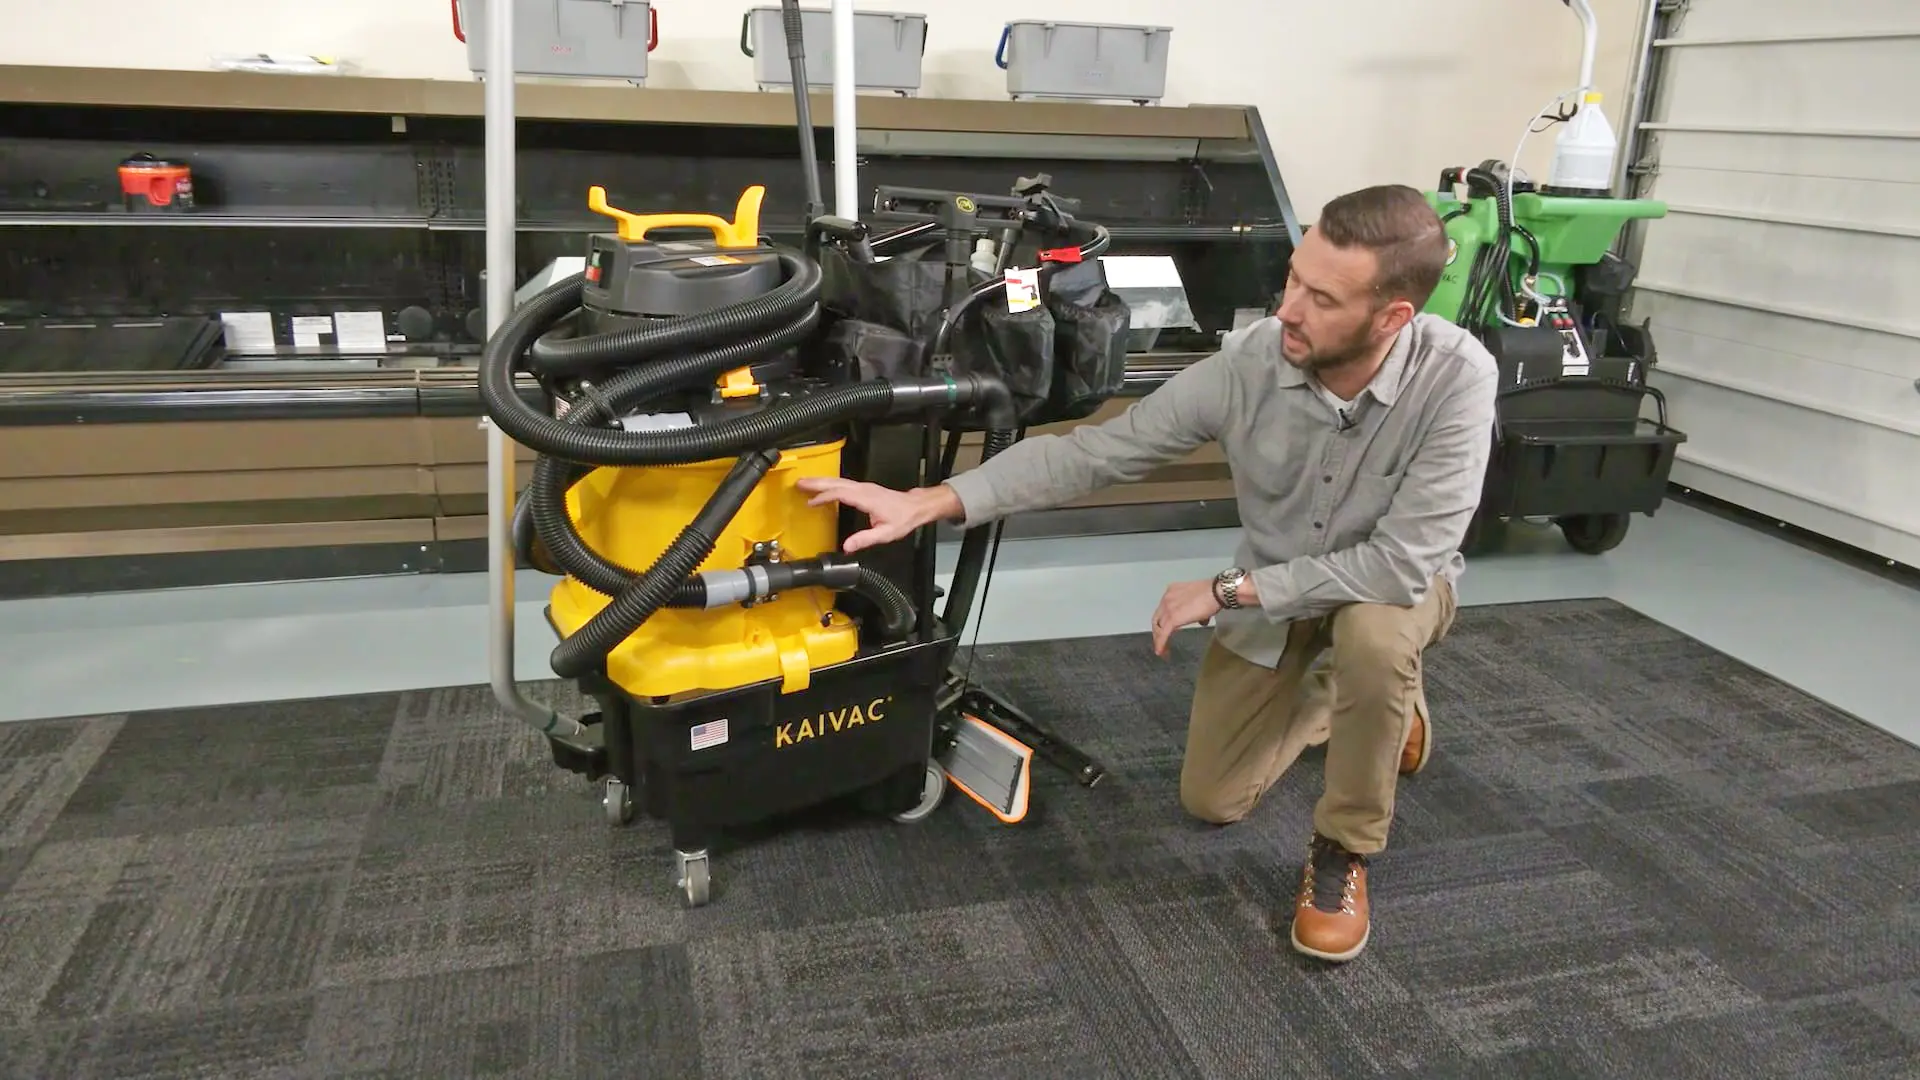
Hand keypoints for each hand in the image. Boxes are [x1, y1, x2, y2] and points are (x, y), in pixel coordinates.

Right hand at [796, 476, 959, 553]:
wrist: (915, 507)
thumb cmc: (902, 519)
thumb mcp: (885, 534)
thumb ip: (865, 539)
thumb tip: (847, 547)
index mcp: (867, 498)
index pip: (841, 494)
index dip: (825, 497)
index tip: (811, 503)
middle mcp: (864, 489)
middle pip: (836, 483)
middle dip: (816, 483)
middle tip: (799, 483)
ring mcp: (864, 487)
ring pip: (838, 481)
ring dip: (821, 481)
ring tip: (804, 483)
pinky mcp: (864, 488)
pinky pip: (843, 483)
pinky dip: (829, 484)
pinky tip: (822, 487)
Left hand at [1151, 579, 1222, 656]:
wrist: (1215, 592)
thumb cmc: (1212, 594)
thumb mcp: (1200, 601)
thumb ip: (1197, 611)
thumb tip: (1202, 620)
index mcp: (1172, 592)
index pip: (1162, 610)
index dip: (1163, 622)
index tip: (1166, 631)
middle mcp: (1166, 599)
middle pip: (1157, 620)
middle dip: (1158, 633)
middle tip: (1162, 643)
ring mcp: (1168, 608)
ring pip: (1158, 628)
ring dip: (1159, 640)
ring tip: (1163, 651)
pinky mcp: (1173, 619)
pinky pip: (1163, 634)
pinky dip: (1161, 644)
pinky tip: (1162, 652)